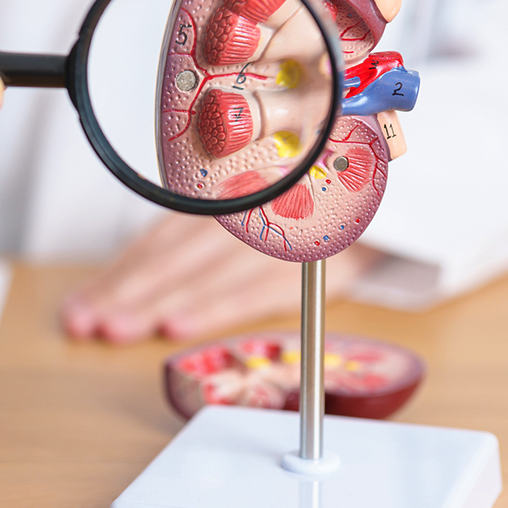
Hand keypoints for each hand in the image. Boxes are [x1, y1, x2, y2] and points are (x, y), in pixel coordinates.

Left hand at [61, 214, 384, 343]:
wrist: (421, 178)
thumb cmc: (336, 189)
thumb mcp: (277, 195)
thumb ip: (220, 226)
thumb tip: (142, 279)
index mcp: (240, 192)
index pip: (166, 236)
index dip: (123, 270)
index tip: (86, 301)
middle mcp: (259, 205)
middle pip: (178, 254)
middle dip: (128, 292)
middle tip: (86, 322)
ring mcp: (292, 230)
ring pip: (209, 270)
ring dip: (158, 303)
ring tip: (115, 329)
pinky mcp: (326, 260)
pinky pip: (261, 286)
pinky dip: (217, 306)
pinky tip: (178, 325)